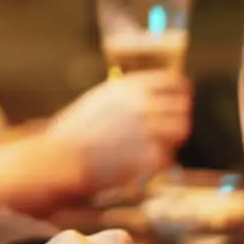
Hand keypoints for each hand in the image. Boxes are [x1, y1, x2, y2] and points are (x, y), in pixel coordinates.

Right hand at [45, 71, 191, 190]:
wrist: (61, 159)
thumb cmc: (74, 132)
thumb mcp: (98, 100)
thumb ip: (129, 95)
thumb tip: (157, 94)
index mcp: (130, 87)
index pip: (174, 81)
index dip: (179, 91)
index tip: (179, 99)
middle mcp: (143, 104)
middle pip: (182, 106)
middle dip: (175, 116)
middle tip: (165, 128)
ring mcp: (150, 130)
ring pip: (180, 131)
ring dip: (169, 138)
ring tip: (149, 146)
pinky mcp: (152, 156)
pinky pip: (166, 156)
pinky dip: (155, 161)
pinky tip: (135, 162)